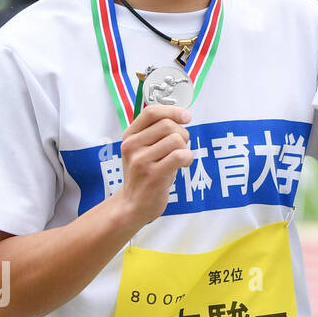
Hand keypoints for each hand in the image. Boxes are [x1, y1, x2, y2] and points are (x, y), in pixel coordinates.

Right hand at [118, 103, 193, 226]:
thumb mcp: (143, 149)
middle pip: (168, 125)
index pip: (151, 112)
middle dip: (182, 134)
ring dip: (185, 148)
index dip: (172, 111)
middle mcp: (132, 146)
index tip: (186, 116)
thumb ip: (156, 132)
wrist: (134, 205)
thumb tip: (182, 114)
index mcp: (129, 136)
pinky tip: (183, 165)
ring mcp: (140, 160)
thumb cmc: (145, 175)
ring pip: (176, 139)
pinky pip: (180, 155)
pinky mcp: (153, 174)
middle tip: (181, 148)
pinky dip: (188, 158)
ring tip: (179, 159)